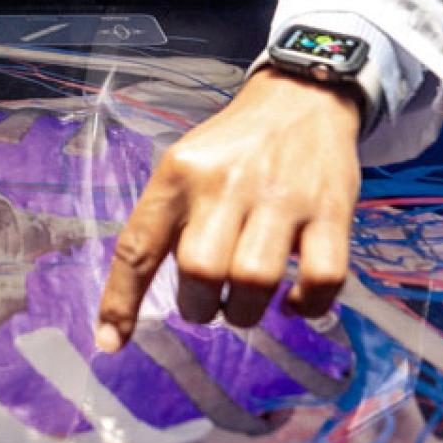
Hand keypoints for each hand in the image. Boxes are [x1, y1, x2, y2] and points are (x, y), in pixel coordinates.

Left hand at [95, 67, 361, 350]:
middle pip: (200, 270)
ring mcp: (281, 198)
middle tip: (208, 306)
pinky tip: (295, 302)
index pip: (138, 246)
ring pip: (255, 280)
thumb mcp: (183, 167)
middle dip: (199, 308)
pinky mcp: (332, 210)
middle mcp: (224, 185)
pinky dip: (308, 306)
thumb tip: (135, 299)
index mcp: (177, 176)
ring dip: (246, 313)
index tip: (111, 343)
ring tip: (245, 306)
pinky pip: (322, 278)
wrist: (300, 99)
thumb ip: (163, 223)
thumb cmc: (231, 148)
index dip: (121, 300)